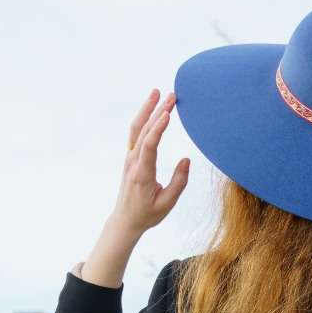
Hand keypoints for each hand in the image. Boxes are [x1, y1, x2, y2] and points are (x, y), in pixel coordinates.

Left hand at [114, 88, 190, 234]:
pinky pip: (136, 134)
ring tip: (157, 93)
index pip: (149, 146)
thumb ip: (178, 182)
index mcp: (142, 174)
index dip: (158, 128)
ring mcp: (130, 158)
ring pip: (137, 129)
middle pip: (144, 131)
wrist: (125, 220)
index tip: (168, 113)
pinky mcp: (130, 157)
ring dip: (147, 109)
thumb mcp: (167, 204)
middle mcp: (133, 163)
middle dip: (157, 111)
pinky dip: (144, 118)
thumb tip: (186, 159)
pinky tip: (152, 109)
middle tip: (171, 95)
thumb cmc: (148, 214)